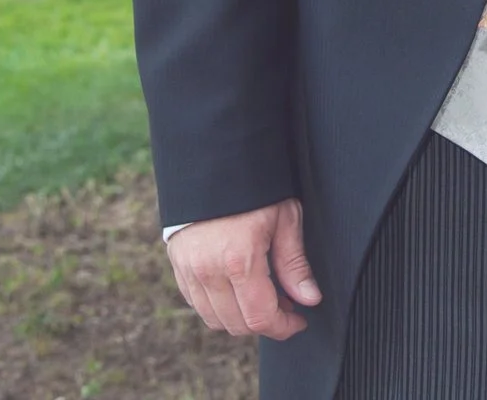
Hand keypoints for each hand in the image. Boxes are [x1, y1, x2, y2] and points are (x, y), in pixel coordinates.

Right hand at [165, 197, 320, 339]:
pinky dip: (218, 306)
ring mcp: (188, 269)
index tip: (299, 320)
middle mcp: (208, 270)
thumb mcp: (283, 218)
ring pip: (215, 319)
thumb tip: (309, 299)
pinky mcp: (177, 264)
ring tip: (260, 295)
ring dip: (240, 318)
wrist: (211, 160)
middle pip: (238, 325)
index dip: (284, 327)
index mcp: (238, 260)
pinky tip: (235, 288)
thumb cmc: (253, 187)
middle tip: (285, 303)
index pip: (261, 318)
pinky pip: (197, 303)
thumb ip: (294, 264)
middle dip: (266, 323)